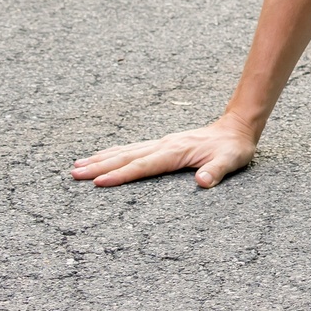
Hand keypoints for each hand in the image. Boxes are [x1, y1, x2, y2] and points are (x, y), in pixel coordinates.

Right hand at [70, 116, 257, 188]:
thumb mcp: (232, 160)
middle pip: (126, 157)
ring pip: (125, 151)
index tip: (98, 182)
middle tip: (74, 174)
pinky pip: (132, 148)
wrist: (237, 128)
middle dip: (99, 166)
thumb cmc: (234, 148)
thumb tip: (203, 182)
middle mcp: (164, 145)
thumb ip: (217, 171)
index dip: (121, 174)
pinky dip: (113, 153)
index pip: (143, 165)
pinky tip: (101, 157)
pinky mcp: (162, 144)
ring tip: (77, 166)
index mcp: (176, 152)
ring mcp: (162, 143)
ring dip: (101, 158)